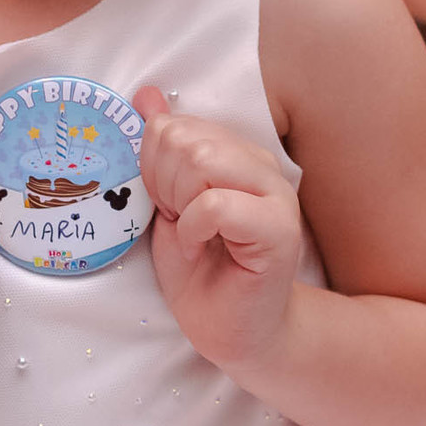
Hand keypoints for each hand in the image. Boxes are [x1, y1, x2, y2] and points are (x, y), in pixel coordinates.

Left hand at [136, 87, 302, 385]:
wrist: (233, 330)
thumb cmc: (201, 271)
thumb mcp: (166, 201)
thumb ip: (160, 149)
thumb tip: (146, 95)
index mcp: (234, 152)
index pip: (172, 125)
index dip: (152, 167)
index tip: (166, 205)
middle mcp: (260, 164)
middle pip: (184, 139)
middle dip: (162, 185)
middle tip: (178, 221)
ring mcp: (275, 195)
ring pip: (201, 162)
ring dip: (179, 204)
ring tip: (191, 234)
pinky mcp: (279, 230)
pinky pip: (215, 204)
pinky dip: (192, 229)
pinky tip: (200, 248)